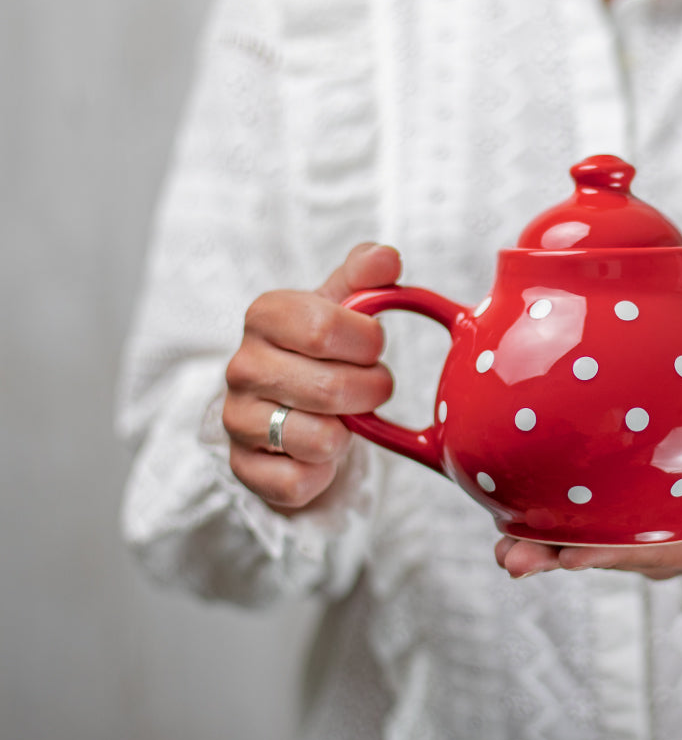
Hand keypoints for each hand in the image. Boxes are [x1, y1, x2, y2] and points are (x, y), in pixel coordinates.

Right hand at [222, 243, 400, 511]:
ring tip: (341, 417)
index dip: (367, 342)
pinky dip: (323, 472)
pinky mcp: (244, 468)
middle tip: (371, 386)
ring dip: (348, 433)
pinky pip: (299, 482)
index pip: (325, 328)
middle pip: (332, 388)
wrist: (287, 405)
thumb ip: (367, 277)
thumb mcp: (344, 307)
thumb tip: (386, 257)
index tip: (372, 347)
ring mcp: (237, 419)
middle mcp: (242, 366)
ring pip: (321, 439)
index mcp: (265, 315)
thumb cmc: (321, 350)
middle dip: (371, 391)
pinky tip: (317, 452)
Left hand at [494, 463, 681, 578]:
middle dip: (551, 558)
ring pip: (586, 537)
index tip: (564, 558)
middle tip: (509, 561)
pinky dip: (556, 510)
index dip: (600, 555)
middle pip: (597, 553)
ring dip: (542, 541)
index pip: (638, 553)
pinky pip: (592, 514)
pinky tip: (518, 501)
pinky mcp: (635, 512)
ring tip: (499, 547)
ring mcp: (642, 531)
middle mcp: (654, 546)